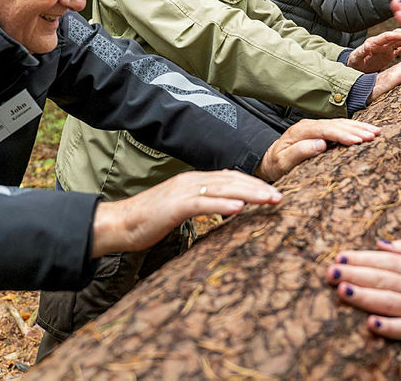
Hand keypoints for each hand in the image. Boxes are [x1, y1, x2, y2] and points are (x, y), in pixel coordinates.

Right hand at [91, 170, 279, 256]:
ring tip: (269, 199)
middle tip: (281, 196)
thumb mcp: (181, 209)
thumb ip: (202, 205)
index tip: (273, 192)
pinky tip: (239, 208)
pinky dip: (222, 205)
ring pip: (223, 189)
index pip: (230, 178)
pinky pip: (203, 203)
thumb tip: (227, 209)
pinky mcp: (175, 206)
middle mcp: (191, 181)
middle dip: (258, 188)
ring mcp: (183, 192)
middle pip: (232, 180)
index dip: (253, 184)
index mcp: (194, 181)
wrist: (119, 224)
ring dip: (249, 194)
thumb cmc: (149, 220)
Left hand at [256, 118, 381, 181]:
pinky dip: (354, 128)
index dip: (342, 134)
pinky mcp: (321, 130)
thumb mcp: (283, 162)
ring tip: (376, 132)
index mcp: (300, 131)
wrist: (270, 160)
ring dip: (358, 127)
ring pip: (340, 123)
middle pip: (336, 124)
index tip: (357, 141)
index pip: (325, 130)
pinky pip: (340, 126)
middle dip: (356, 129)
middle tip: (373, 135)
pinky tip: (366, 131)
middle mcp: (309, 125)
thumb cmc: (276, 164)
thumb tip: (321, 144)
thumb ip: (300, 152)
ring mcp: (316, 126)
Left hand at [327, 239, 400, 352]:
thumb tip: (380, 243)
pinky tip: (372, 324)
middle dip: (354, 274)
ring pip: (389, 301)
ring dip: (366, 296)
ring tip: (344, 291)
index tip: (339, 257)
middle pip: (381, 279)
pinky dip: (389, 326)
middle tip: (330, 272)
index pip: (383, 261)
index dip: (360, 258)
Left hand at [348, 28, 400, 72]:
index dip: (397, 35)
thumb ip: (362, 52)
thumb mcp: (356, 58)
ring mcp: (386, 47)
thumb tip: (367, 46)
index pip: (387, 36)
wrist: (353, 67)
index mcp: (373, 43)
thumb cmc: (353, 63)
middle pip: (396, 35)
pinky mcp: (389, 53)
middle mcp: (381, 43)